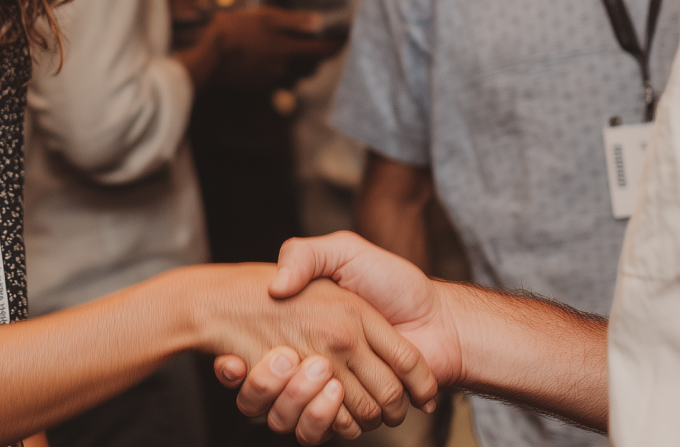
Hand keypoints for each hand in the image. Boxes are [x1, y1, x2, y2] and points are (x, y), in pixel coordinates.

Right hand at [213, 7, 342, 88]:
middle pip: (315, 64)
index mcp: (290, 51)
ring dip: (306, 64)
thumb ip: (294, 21)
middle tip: (322, 39)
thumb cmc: (234, 32)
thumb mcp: (264, 17)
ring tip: (299, 48)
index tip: (346, 36)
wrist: (207, 61)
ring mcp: (274, 82)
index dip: (338, 43)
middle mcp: (287, 70)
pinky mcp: (262, 88)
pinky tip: (277, 60)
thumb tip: (320, 22)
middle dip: (321, 53)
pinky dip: (289, 72)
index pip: (325, 50)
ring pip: (301, 74)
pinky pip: (285, 82)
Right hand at [215, 233, 461, 441]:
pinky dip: (324, 420)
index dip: (248, 363)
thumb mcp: (343, 251)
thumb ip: (305, 255)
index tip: (236, 359)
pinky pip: (327, 428)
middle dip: (272, 383)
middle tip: (279, 359)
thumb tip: (274, 287)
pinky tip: (327, 390)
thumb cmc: (396, 282)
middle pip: (278, 390)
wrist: (443, 321)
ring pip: (297, 413)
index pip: (266, 357)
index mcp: (308, 326)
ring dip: (298, 401)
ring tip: (305, 368)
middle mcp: (321, 359)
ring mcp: (336, 389)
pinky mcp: (354, 413)